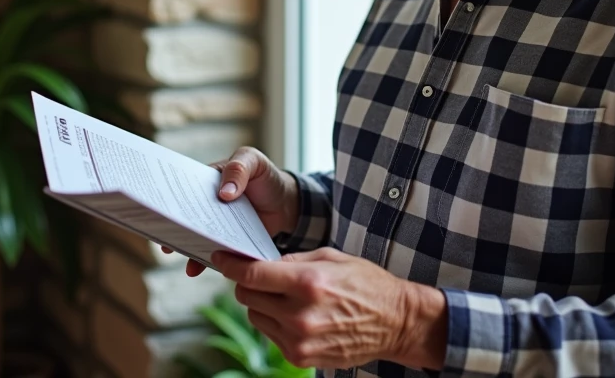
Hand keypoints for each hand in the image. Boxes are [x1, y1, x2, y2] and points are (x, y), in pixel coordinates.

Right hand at [162, 147, 299, 276]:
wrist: (287, 204)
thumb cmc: (266, 177)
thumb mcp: (254, 161)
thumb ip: (238, 170)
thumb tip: (224, 194)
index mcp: (208, 180)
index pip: (183, 187)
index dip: (169, 196)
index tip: (159, 206)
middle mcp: (207, 204)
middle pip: (185, 214)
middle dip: (172, 224)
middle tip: (161, 235)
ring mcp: (216, 224)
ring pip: (196, 235)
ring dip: (184, 245)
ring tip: (175, 254)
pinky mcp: (227, 242)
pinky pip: (212, 251)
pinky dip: (203, 260)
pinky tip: (195, 269)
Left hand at [211, 248, 447, 370]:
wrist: (395, 322)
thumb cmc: (366, 284)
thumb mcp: (331, 257)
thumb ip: (292, 261)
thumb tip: (262, 263)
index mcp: (308, 283)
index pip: (252, 275)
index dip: (230, 265)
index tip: (220, 258)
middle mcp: (300, 314)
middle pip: (247, 296)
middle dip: (250, 283)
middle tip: (265, 277)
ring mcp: (299, 340)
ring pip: (255, 315)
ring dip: (263, 304)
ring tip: (289, 298)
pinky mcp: (300, 357)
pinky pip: (270, 334)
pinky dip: (275, 322)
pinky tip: (297, 315)